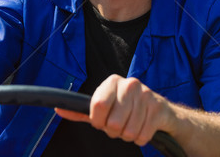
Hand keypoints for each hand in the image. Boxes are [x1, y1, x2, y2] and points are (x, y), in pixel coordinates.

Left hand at [56, 74, 172, 145]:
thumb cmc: (126, 110)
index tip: (101, 121)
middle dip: (114, 131)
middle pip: (113, 123)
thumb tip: (59, 109)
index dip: (98, 121)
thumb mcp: (103, 108)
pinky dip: (141, 138)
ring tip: (131, 125)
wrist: (160, 111)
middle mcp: (130, 84)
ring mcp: (146, 95)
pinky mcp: (159, 108)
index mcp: (113, 82)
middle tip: (119, 125)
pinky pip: (143, 136)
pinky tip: (143, 127)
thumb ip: (81, 111)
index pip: (98, 106)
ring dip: (128, 135)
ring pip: (128, 132)